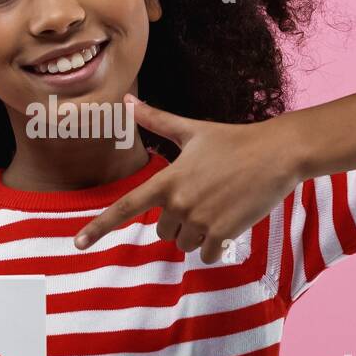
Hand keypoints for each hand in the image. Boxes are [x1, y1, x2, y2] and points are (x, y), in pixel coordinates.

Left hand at [74, 94, 303, 263]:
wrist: (277, 153)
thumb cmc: (234, 140)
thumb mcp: (192, 129)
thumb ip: (157, 119)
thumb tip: (127, 100)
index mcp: (167, 180)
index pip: (125, 207)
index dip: (98, 227)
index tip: (77, 244)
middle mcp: (179, 203)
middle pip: (163, 231)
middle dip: (178, 220)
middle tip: (203, 197)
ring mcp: (201, 220)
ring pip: (184, 244)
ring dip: (197, 234)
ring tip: (218, 206)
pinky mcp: (223, 234)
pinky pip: (206, 255)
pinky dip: (215, 245)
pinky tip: (229, 222)